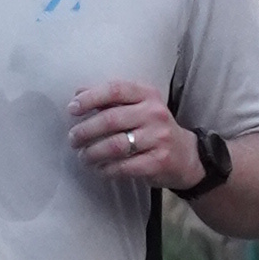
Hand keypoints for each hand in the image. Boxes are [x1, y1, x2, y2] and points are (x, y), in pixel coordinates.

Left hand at [68, 81, 194, 191]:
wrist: (186, 155)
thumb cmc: (153, 128)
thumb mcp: (138, 106)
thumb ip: (110, 99)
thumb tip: (78, 93)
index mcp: (147, 94)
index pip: (114, 90)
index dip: (89, 98)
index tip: (72, 109)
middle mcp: (154, 113)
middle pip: (110, 120)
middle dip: (85, 131)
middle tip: (73, 139)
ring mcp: (158, 138)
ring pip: (115, 145)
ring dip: (92, 153)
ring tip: (83, 156)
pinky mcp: (158, 162)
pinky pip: (124, 166)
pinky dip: (106, 169)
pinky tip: (99, 169)